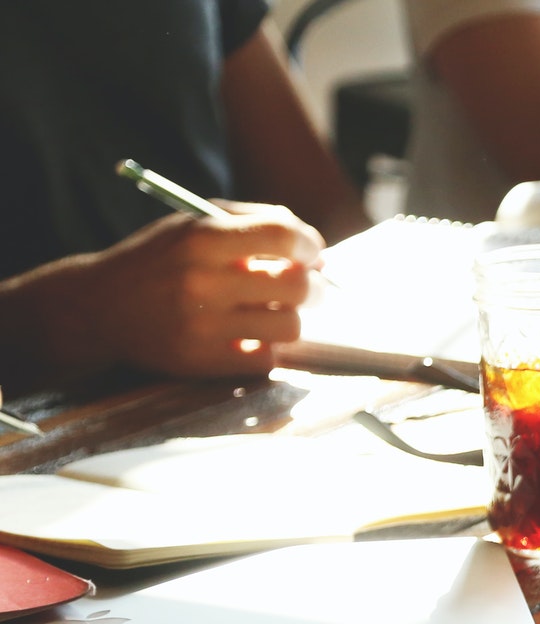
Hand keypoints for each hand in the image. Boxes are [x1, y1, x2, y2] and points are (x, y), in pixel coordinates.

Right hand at [67, 204, 321, 377]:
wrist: (99, 307)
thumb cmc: (160, 260)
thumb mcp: (193, 224)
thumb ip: (254, 223)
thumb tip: (316, 252)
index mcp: (201, 237)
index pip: (282, 235)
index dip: (309, 245)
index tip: (311, 254)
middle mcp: (201, 280)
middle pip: (297, 286)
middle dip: (313, 286)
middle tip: (306, 288)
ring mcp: (201, 325)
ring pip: (289, 327)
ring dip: (290, 319)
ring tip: (274, 312)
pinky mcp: (202, 361)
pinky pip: (266, 359)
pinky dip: (266, 348)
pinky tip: (250, 336)